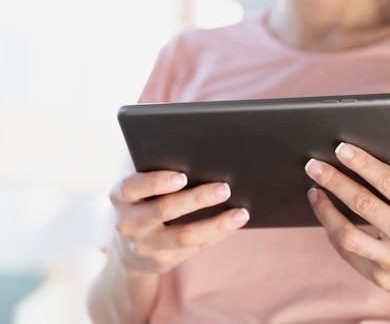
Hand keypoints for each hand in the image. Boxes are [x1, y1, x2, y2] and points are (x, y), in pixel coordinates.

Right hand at [109, 171, 249, 273]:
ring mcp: (144, 245)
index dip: (157, 182)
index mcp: (120, 196)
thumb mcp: (140, 187)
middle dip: (197, 198)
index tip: (183, 176)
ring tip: (240, 213)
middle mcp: (128, 223)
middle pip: (164, 210)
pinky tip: (235, 223)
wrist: (129, 247)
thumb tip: (202, 157)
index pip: (132, 187)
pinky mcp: (162, 260)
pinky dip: (218, 234)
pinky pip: (196, 247)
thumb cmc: (144, 200)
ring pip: (184, 236)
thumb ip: (158, 172)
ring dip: (216, 223)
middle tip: (225, 188)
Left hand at [305, 143, 389, 306]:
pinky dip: (332, 232)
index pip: (389, 181)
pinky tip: (325, 216)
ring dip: (325, 210)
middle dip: (334, 181)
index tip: (341, 149)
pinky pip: (347, 253)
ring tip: (314, 192)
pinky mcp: (381, 278)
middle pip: (363, 203)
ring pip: (348, 234)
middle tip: (313, 166)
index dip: (362, 163)